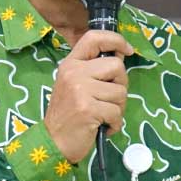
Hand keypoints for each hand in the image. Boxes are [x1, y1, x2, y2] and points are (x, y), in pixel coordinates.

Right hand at [43, 30, 132, 162]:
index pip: (94, 38)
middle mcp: (74, 72)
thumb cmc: (68, 114)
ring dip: (118, 108)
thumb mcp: (75, 85)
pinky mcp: (88, 109)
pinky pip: (116, 112)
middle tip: (109, 99)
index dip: (115, 40)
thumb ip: (93, 70)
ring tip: (103, 115)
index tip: (127, 50)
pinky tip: (103, 127)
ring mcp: (80, 90)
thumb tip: (121, 56)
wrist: (53, 142)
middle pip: (117, 66)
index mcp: (71, 64)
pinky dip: (115, 123)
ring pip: (121, 91)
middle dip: (121, 84)